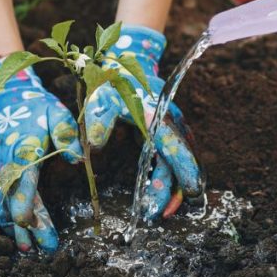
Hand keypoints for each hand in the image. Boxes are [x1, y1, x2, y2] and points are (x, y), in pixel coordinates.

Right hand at [0, 59, 82, 252]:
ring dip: (6, 227)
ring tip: (21, 249)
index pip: (24, 186)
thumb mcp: (58, 114)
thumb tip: (78, 158)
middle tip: (37, 252)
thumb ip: (67, 135)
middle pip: (10, 202)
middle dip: (23, 230)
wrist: (5, 98)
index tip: (36, 230)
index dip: (29, 211)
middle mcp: (0, 163)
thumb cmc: (38, 110)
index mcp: (22, 152)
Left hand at [84, 25, 203, 221]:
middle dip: (174, 191)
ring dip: (172, 187)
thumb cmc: (112, 81)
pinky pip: (173, 157)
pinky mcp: (166, 131)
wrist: (125, 60)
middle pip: (181, 163)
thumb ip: (98, 120)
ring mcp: (172, 127)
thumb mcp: (100, 98)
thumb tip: (94, 145)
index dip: (180, 175)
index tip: (180, 197)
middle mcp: (171, 124)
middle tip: (160, 216)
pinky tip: (158, 193)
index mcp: (158, 117)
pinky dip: (168, 177)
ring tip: (159, 211)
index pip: (175, 150)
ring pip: (179, 163)